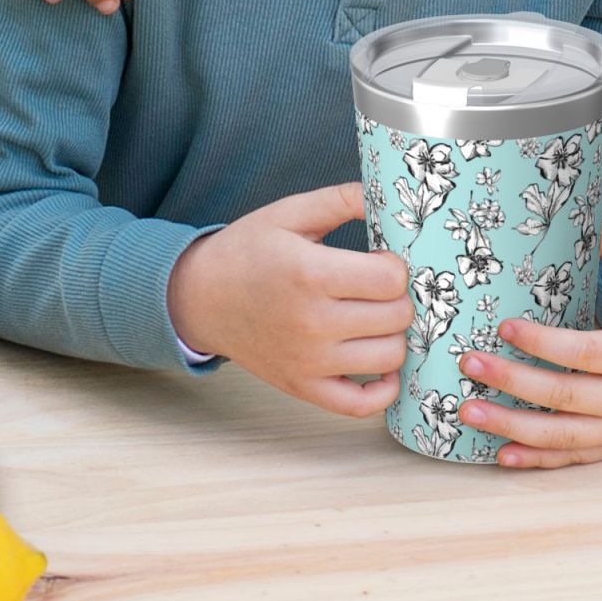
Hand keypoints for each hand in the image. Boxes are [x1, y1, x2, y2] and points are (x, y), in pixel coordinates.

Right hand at [167, 182, 411, 416]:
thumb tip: (387, 195)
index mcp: (310, 274)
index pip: (390, 279)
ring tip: (380, 316)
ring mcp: (308, 362)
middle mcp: (311, 323)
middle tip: (383, 287)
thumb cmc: (248, 251)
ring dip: (396, 335)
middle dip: (401, 297)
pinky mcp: (302, 387)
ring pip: (389, 358)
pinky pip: (360, 406)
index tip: (383, 260)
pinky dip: (383, 390)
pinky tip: (381, 363)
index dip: (397, 265)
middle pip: (396, 317)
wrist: (200, 298)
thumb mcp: (290, 212)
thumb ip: (342, 198)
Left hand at [456, 217, 601, 467]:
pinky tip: (501, 456)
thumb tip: (598, 218)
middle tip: (469, 364)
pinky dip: (536, 461)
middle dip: (512, 382)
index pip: (585, 353)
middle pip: (564, 397)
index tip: (505, 327)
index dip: (543, 343)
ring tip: (467, 413)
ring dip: (511, 428)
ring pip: (562, 437)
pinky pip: (574, 459)